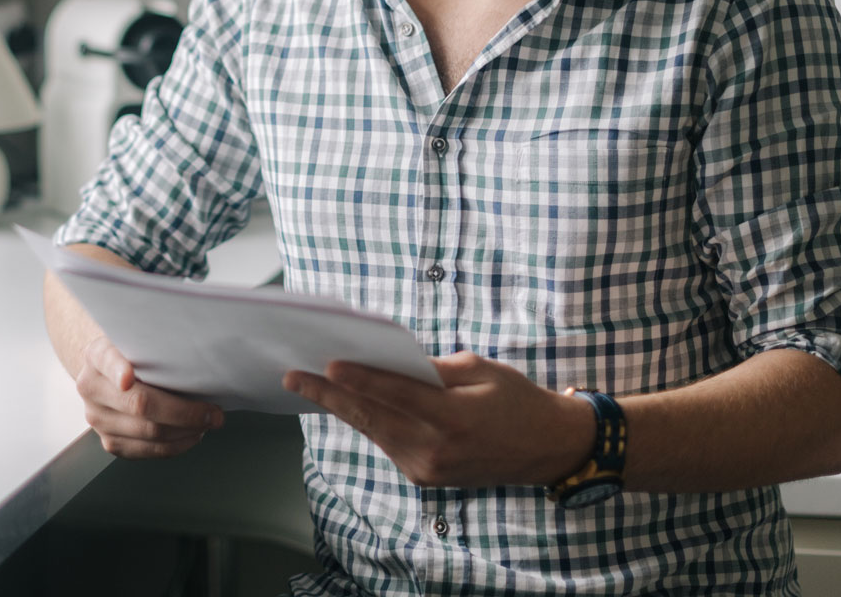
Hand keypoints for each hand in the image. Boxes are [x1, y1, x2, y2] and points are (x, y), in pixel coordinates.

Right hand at [75, 337, 223, 458]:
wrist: (109, 373)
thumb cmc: (135, 354)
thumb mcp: (139, 340)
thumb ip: (157, 347)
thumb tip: (200, 363)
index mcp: (97, 355)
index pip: (107, 360)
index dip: (118, 370)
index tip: (128, 378)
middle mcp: (91, 387)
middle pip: (139, 405)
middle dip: (184, 412)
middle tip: (214, 413)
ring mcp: (97, 419)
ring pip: (148, 433)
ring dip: (186, 432)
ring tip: (208, 422)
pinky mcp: (109, 442)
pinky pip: (147, 451)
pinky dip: (176, 446)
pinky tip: (192, 435)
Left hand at [283, 351, 592, 487]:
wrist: (546, 449)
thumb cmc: (518, 400)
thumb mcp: (483, 370)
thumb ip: (436, 369)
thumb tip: (392, 363)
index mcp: (454, 418)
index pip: (396, 396)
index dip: (360, 380)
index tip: (328, 365)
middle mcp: (436, 449)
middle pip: (372, 418)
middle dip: (329, 396)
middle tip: (293, 378)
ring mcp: (427, 468)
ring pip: (374, 432)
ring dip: (342, 408)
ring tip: (309, 386)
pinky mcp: (424, 477)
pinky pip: (387, 443)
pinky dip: (367, 422)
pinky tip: (346, 403)